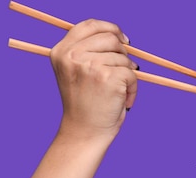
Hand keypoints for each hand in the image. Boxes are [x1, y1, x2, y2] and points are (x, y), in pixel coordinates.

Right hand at [50, 19, 137, 143]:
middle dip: (123, 54)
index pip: (90, 25)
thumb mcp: (77, 73)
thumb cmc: (85, 105)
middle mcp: (72, 56)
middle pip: (110, 38)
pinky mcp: (107, 77)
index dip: (111, 29)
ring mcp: (89, 65)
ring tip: (118, 93)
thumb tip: (122, 40)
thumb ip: (88, 52)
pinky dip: (133, 89)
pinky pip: (132, 74)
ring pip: (123, 58)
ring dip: (128, 76)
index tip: (124, 41)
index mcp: (61, 52)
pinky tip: (124, 101)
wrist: (85, 132)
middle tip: (124, 72)